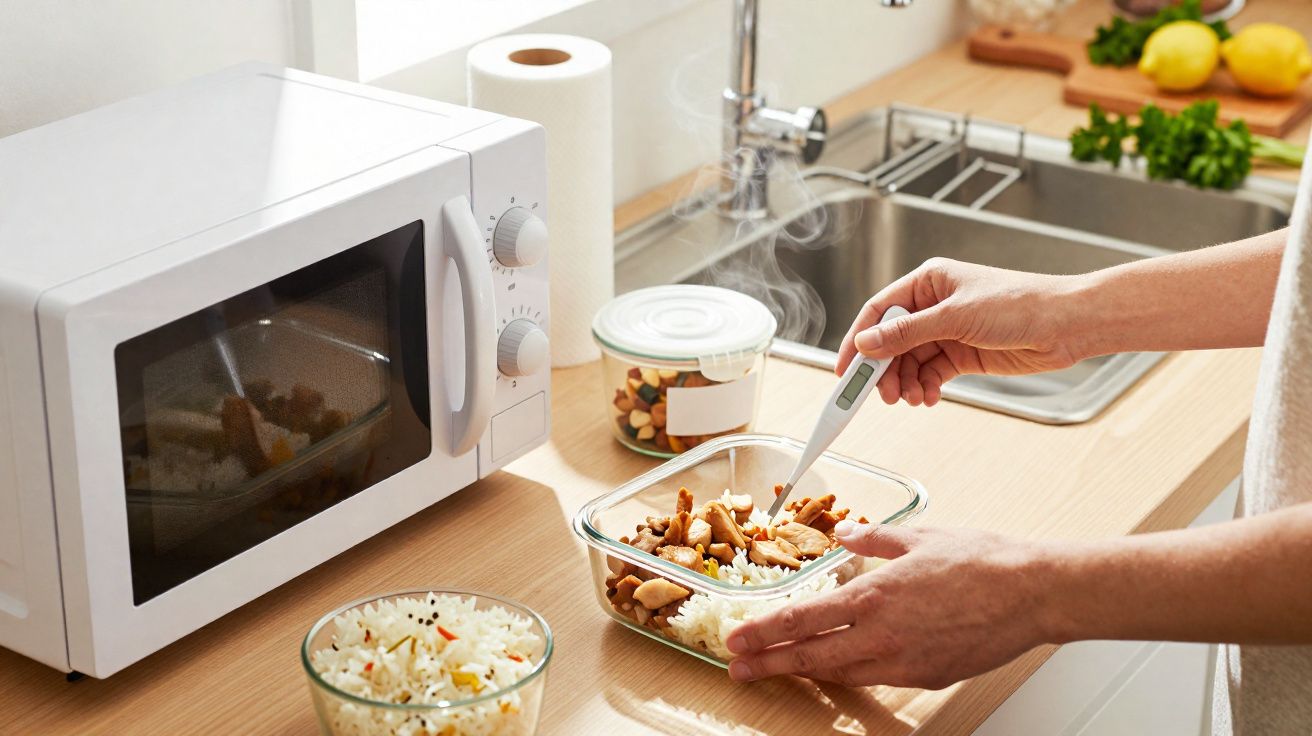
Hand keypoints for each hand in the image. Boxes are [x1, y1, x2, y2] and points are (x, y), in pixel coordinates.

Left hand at [725, 521, 1052, 688]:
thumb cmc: (982, 562)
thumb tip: (846, 534)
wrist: (1032, 594)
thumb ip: (873, 539)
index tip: (737, 639)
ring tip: (777, 670)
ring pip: (840, 672)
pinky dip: (847, 674)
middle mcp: (883, 634)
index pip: (802, 620)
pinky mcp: (925, 676)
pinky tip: (835, 668)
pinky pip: (874, 678)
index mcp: (875, 595)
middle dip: (768, 663)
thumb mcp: (918, 536)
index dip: (763, 632)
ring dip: (804, 672)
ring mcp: (904, 661)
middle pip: (810, 656)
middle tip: (738, 668)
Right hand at [836, 258, 1085, 406]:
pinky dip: (925, 387)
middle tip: (883, 395)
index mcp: (928, 282)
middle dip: (884, 370)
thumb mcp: (955, 318)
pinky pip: (930, 373)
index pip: (879, 312)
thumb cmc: (1019, 304)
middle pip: (891, 341)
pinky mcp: (962, 354)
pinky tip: (928, 397)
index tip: (844, 370)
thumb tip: (867, 344)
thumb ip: (907, 333)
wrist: (1066, 325)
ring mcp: (948, 331)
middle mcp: (933, 306)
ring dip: (905, 382)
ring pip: (909, 361)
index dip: (858, 340)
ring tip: (912, 399)